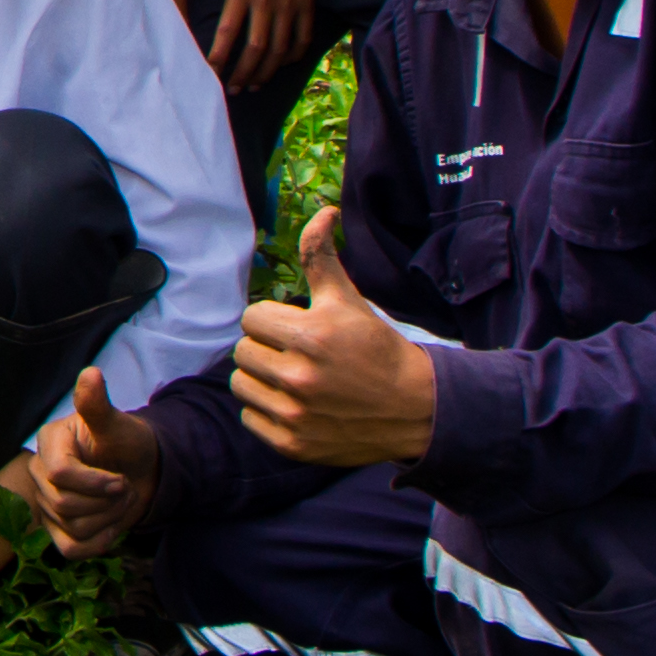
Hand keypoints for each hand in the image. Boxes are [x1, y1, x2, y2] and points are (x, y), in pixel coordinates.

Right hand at [13, 370, 163, 557]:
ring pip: (71, 528)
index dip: (95, 483)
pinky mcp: (57, 530)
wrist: (139, 470)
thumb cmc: (126, 442)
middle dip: (106, 502)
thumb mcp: (117, 423)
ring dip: (108, 519)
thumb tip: (90, 373)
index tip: (122, 479)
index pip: (61, 474)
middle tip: (125, 488)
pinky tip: (112, 527)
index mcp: (49, 443)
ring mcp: (46, 503)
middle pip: (64, 504)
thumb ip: (98, 404)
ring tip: (120, 501)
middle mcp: (40, 473)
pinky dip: (99, 542)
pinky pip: (71, 549)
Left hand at [185, 0, 336, 91]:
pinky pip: (303, 37)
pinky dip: (294, 55)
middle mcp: (267, 1)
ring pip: (280, 49)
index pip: (229, 30)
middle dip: (243, 73)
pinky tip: (282, 64)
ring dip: (267, 72)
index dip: (219, 55)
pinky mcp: (308, 3)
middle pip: (256, 49)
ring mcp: (290, 4)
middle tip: (233, 89)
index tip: (210, 72)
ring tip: (254, 85)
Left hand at [232, 208, 436, 468]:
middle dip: (266, 347)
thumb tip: (324, 211)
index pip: (252, 318)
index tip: (295, 327)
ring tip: (292, 377)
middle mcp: (300, 377)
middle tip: (295, 353)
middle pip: (243, 351)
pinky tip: (295, 404)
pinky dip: (266, 411)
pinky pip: (250, 418)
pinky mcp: (293, 445)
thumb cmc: (376, 348)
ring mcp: (295, 415)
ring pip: (242, 384)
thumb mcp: (349, 300)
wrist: (412, 408)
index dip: (273, 319)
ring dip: (261, 378)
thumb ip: (323, 256)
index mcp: (311, 336)